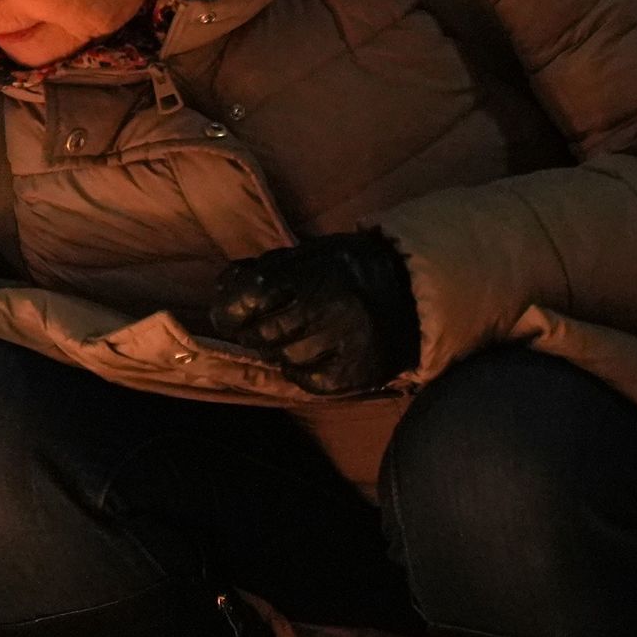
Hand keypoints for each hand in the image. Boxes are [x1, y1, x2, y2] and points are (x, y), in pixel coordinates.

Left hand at [204, 233, 419, 395]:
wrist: (413, 295)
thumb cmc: (351, 271)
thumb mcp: (312, 254)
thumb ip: (267, 267)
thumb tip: (223, 285)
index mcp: (317, 270)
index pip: (251, 295)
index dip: (230, 309)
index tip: (227, 316)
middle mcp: (332, 305)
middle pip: (263, 333)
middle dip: (254, 334)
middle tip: (262, 329)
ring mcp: (346, 341)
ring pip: (284, 359)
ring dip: (280, 352)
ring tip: (294, 339)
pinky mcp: (358, 371)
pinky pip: (308, 382)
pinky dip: (302, 372)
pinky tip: (313, 356)